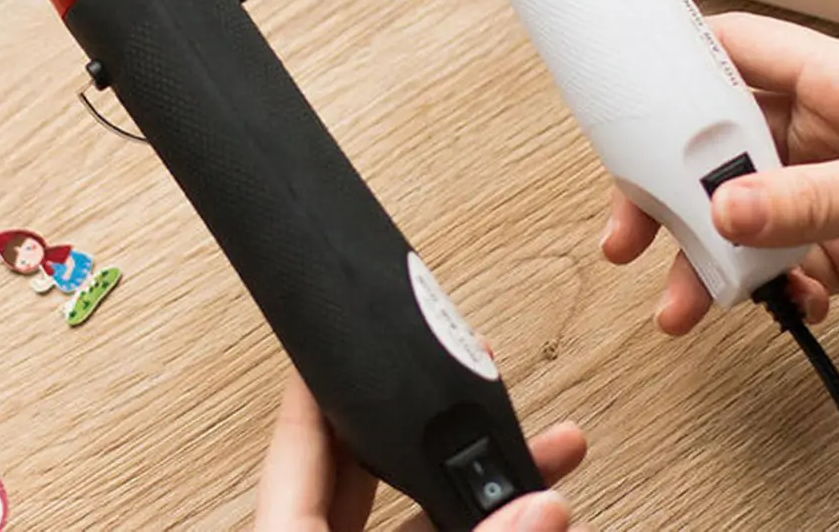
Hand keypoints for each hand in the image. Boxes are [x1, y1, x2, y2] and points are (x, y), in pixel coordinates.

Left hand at [253, 370, 590, 531]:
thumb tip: (538, 508)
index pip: (299, 429)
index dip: (326, 371)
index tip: (357, 327)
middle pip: (366, 459)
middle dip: (428, 418)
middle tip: (471, 377)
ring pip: (410, 508)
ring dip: (473, 480)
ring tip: (539, 449)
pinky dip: (472, 526)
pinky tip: (523, 514)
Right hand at [601, 11, 838, 334]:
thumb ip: (815, 199)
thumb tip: (730, 213)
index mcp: (832, 81)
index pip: (731, 50)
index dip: (673, 62)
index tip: (623, 91)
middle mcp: (821, 129)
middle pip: (716, 143)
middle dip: (670, 188)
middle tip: (633, 227)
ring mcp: (829, 187)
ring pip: (741, 210)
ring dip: (710, 257)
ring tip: (687, 301)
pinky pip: (784, 259)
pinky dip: (771, 288)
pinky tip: (781, 304)